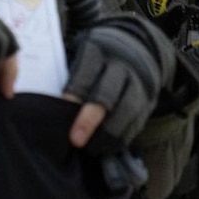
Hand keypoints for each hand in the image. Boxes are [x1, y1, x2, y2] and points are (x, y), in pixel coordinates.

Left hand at [63, 14, 168, 147]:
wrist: (137, 49)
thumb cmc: (97, 59)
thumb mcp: (83, 56)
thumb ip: (71, 77)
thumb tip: (51, 107)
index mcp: (98, 52)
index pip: (85, 73)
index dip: (74, 93)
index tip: (62, 110)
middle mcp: (121, 67)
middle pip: (106, 94)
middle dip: (90, 119)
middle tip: (76, 140)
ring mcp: (137, 84)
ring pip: (126, 111)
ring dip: (108, 134)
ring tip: (92, 149)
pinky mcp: (148, 101)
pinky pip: (136, 122)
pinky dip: (122, 138)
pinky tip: (107, 147)